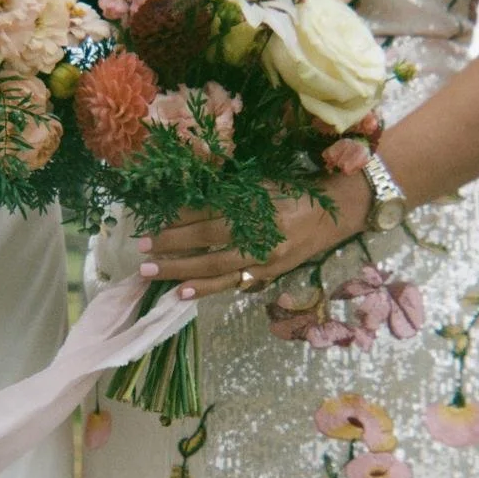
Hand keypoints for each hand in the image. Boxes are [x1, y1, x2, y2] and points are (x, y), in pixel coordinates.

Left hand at [137, 171, 371, 299]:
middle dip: (171, 245)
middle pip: (207, 239)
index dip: (178, 218)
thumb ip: (228, 193)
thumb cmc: (294, 192)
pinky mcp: (269, 273)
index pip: (209, 211)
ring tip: (151, 273)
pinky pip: (232, 283)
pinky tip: (182, 293)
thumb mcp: (261, 184)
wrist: (337, 212)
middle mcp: (260, 230)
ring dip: (180, 270)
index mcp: (257, 203)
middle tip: (141, 250)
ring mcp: (265, 256)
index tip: (151, 223)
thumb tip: (186, 203)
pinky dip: (206, 289)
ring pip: (215, 265)